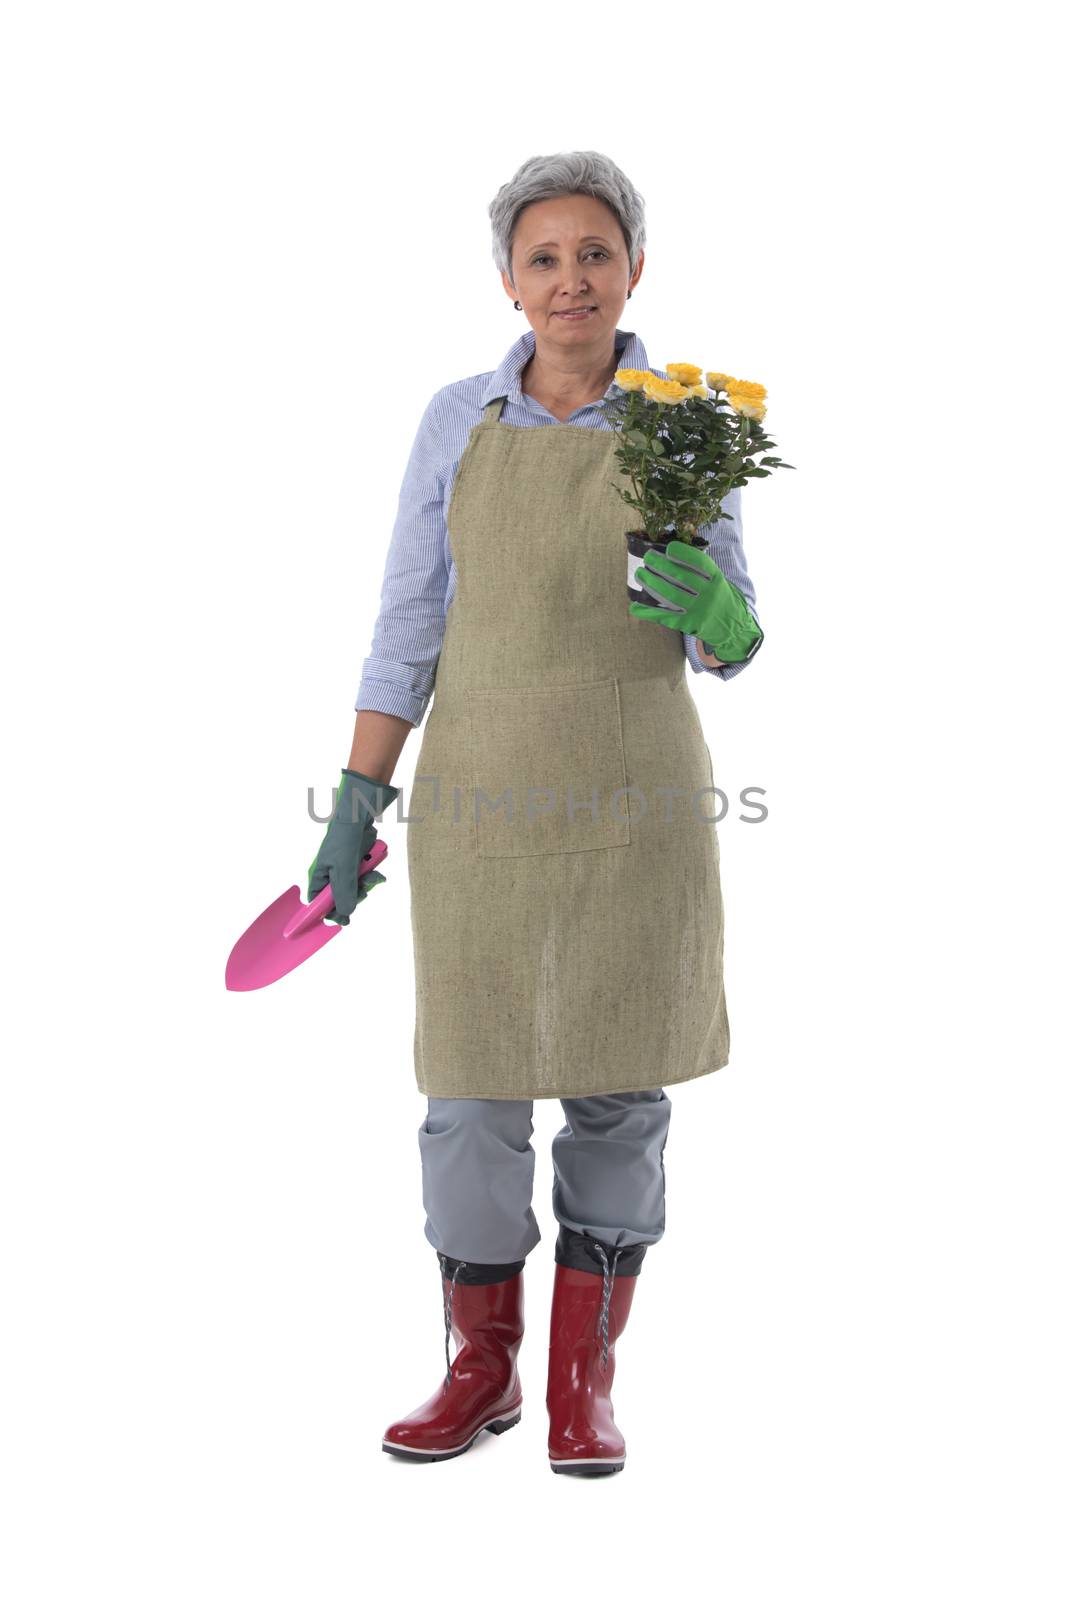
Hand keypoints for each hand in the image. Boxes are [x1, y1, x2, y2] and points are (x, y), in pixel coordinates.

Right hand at [308, 768, 398, 925]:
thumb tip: (346, 914)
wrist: (359, 814)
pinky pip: (364, 875)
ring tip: (372, 874)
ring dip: (366, 883)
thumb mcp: (343, 870)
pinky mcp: (356, 861)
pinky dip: (371, 873)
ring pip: (355, 888)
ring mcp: (343, 867)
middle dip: (355, 895)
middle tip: (363, 889)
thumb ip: (344, 894)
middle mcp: (329, 873)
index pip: (318, 904)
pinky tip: (375, 866)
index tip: (344, 920)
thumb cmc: (345, 839)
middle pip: (340, 898)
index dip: (330, 913)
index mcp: (317, 876)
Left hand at [629, 540, 762, 663]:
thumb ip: (701, 570)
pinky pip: (664, 617)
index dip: (683, 554)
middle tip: (647, 557)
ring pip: (669, 595)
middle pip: (680, 578)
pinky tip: (635, 606)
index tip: (668, 548)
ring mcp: (698, 611)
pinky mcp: (687, 625)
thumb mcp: (718, 581)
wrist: (732, 628)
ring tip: (639, 574)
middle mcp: (709, 595)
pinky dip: (648, 612)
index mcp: (717, 580)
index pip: (700, 563)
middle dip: (660, 565)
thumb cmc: (719, 598)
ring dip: (651, 583)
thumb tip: (670, 552)